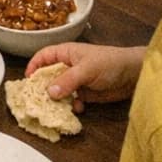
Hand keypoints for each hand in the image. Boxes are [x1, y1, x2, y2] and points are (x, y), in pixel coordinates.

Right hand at [25, 42, 143, 110]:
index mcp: (65, 53)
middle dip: (44, 88)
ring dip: (58, 100)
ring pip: (59, 91)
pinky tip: (78, 108)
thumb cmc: (109, 63)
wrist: (134, 75)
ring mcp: (76, 81)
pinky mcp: (86, 93)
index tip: (28, 81)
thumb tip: (49, 92)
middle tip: (38, 100)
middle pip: (49, 76)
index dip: (33, 67)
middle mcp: (68, 66)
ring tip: (57, 108)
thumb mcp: (86, 69)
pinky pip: (72, 100)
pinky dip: (73, 106)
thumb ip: (67, 80)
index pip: (43, 57)